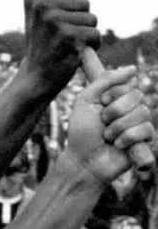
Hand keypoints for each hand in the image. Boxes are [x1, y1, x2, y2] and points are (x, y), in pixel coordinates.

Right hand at [20, 0, 100, 97]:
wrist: (36, 77)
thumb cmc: (42, 46)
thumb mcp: (39, 17)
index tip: (66, 11)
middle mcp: (42, 7)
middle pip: (84, 1)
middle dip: (81, 19)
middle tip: (63, 35)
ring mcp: (55, 21)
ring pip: (92, 19)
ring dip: (86, 33)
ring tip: (68, 45)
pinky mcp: (69, 37)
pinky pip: (95, 34)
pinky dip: (91, 46)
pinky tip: (74, 53)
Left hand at [65, 67, 153, 182]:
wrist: (83, 160)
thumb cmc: (81, 132)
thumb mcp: (85, 101)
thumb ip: (104, 81)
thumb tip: (132, 68)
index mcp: (117, 97)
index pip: (128, 83)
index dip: (113, 93)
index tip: (101, 103)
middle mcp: (131, 108)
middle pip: (136, 96)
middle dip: (114, 111)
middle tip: (102, 122)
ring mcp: (140, 123)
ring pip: (142, 112)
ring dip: (118, 126)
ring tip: (108, 136)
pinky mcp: (146, 140)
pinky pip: (146, 129)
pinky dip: (127, 138)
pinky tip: (117, 145)